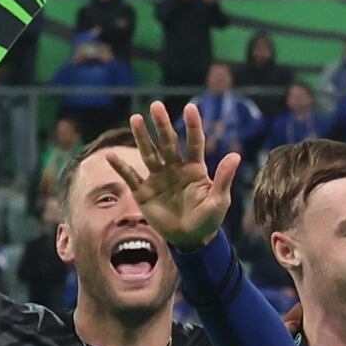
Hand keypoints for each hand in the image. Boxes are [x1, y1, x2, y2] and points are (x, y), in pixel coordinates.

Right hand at [123, 100, 237, 250]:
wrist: (190, 239)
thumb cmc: (208, 219)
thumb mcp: (219, 201)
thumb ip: (223, 179)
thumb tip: (235, 156)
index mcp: (195, 168)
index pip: (194, 142)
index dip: (192, 125)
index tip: (190, 107)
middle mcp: (175, 168)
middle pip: (168, 142)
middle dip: (162, 125)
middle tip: (156, 106)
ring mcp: (158, 178)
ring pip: (149, 153)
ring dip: (142, 137)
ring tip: (135, 118)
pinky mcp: (143, 192)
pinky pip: (130, 177)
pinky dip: (121, 167)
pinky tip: (110, 156)